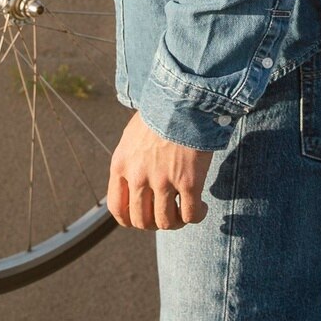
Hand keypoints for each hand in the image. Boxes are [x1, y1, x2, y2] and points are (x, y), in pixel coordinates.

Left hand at [106, 112, 210, 229]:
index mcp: (121, 166)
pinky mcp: (189, 182)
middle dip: (155, 223)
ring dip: (176, 222)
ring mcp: (163, 181)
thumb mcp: (132, 136)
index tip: (144, 217)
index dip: (131, 220)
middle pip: (142, 220)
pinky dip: (196, 216)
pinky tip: (202, 207)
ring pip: (166, 222)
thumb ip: (130, 162)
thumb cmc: (160, 113)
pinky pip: (190, 215)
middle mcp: (139, 177)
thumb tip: (134, 181)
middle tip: (168, 214)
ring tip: (186, 211)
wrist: (184, 97)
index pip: (118, 209)